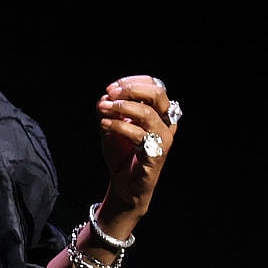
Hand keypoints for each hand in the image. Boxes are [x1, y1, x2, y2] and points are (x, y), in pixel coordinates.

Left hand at [96, 75, 179, 217]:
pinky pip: (138, 135)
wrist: (125, 184)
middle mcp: (166, 123)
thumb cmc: (122, 153)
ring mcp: (163, 139)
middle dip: (130, 89)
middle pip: (157, 94)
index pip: (153, 85)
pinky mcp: (156, 154)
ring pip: (147, 113)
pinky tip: (104, 124)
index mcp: (159, 113)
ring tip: (102, 108)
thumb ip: (110, 111)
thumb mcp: (112, 126)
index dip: (131, 82)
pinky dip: (119, 126)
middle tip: (109, 93)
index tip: (110, 88)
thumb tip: (104, 98)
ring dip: (121, 107)